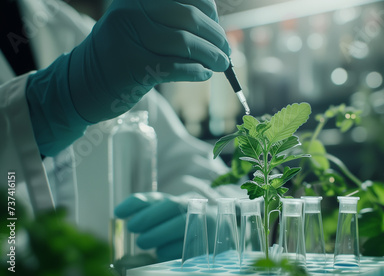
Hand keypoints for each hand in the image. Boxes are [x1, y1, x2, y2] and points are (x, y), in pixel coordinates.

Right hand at [69, 0, 230, 121]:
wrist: (83, 82)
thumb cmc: (122, 53)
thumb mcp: (139, 25)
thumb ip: (170, 19)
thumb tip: (216, 27)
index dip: (210, 12)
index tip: (218, 28)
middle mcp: (131, 11)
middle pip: (189, 18)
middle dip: (216, 37)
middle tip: (225, 52)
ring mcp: (130, 37)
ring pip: (185, 43)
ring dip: (211, 56)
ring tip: (220, 65)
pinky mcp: (133, 66)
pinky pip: (176, 66)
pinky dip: (196, 71)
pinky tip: (203, 74)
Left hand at [114, 192, 215, 261]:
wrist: (216, 230)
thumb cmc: (180, 224)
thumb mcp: (164, 216)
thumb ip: (145, 212)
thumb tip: (119, 214)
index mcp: (174, 200)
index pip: (154, 197)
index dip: (135, 203)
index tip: (118, 212)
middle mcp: (189, 207)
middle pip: (170, 206)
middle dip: (147, 217)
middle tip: (132, 228)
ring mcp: (200, 223)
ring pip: (178, 224)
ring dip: (157, 235)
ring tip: (143, 242)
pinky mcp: (205, 240)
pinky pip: (184, 246)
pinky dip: (168, 250)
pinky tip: (161, 251)